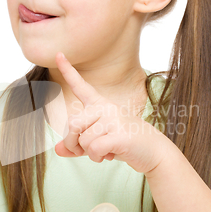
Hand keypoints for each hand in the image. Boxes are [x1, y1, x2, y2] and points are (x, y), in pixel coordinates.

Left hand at [54, 52, 168, 174]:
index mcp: (100, 104)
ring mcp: (114, 119)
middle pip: (72, 124)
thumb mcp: (97, 143)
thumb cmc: (123, 144)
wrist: (153, 152)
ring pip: (83, 140)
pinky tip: (109, 155)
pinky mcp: (120, 134)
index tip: (58, 54)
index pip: (81, 86)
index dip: (68, 70)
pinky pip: (94, 149)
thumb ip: (77, 145)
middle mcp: (106, 107)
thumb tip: (57, 150)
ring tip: (104, 151)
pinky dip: (97, 157)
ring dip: (89, 153)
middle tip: (84, 150)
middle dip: (73, 143)